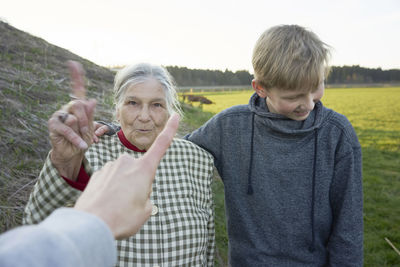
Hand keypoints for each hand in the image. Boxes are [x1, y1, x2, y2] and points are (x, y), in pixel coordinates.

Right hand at [48, 61, 95, 178]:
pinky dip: (76, 138)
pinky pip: (67, 129)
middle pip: (78, 105)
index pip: (77, 89)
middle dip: (86, 119)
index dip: (76, 76)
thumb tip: (92, 100)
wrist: (73, 154)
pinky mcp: (53, 126)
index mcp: (77, 107)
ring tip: (83, 139)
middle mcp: (66, 108)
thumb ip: (91, 115)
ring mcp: (58, 116)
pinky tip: (82, 145)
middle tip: (88, 131)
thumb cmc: (83, 139)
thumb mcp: (91, 127)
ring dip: (81, 131)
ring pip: (73, 117)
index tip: (73, 63)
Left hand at [74, 113, 179, 238]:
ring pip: (124, 176)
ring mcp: (111, 166)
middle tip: (131, 203)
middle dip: (139, 183)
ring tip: (117, 205)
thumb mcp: (145, 211)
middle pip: (140, 170)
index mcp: (144, 169)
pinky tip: (106, 203)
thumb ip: (146, 198)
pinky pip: (110, 180)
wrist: (90, 224)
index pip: (161, 145)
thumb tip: (138, 194)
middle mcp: (127, 162)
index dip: (170, 130)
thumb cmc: (122, 218)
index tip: (175, 115)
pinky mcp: (98, 173)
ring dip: (124, 188)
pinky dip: (111, 190)